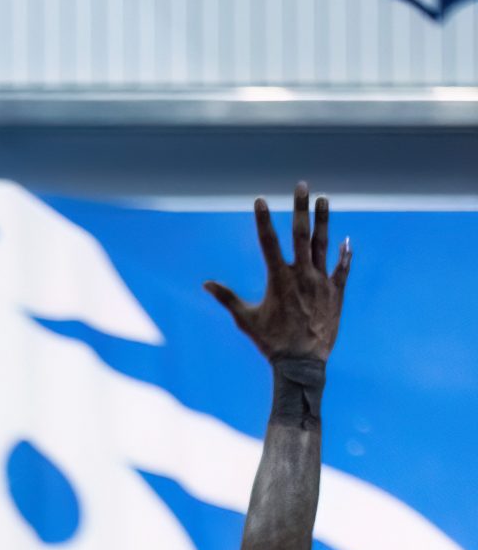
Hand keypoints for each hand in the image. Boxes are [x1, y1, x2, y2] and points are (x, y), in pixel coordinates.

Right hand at [206, 185, 350, 363]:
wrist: (302, 364)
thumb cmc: (270, 343)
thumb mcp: (246, 320)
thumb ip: (227, 298)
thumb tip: (205, 284)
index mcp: (278, 279)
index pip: (268, 242)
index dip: (263, 219)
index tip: (260, 200)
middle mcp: (302, 275)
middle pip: (301, 234)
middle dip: (300, 207)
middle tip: (301, 185)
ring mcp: (321, 282)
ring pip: (323, 244)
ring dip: (323, 220)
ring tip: (323, 199)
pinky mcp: (336, 292)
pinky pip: (342, 268)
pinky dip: (344, 254)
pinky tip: (345, 240)